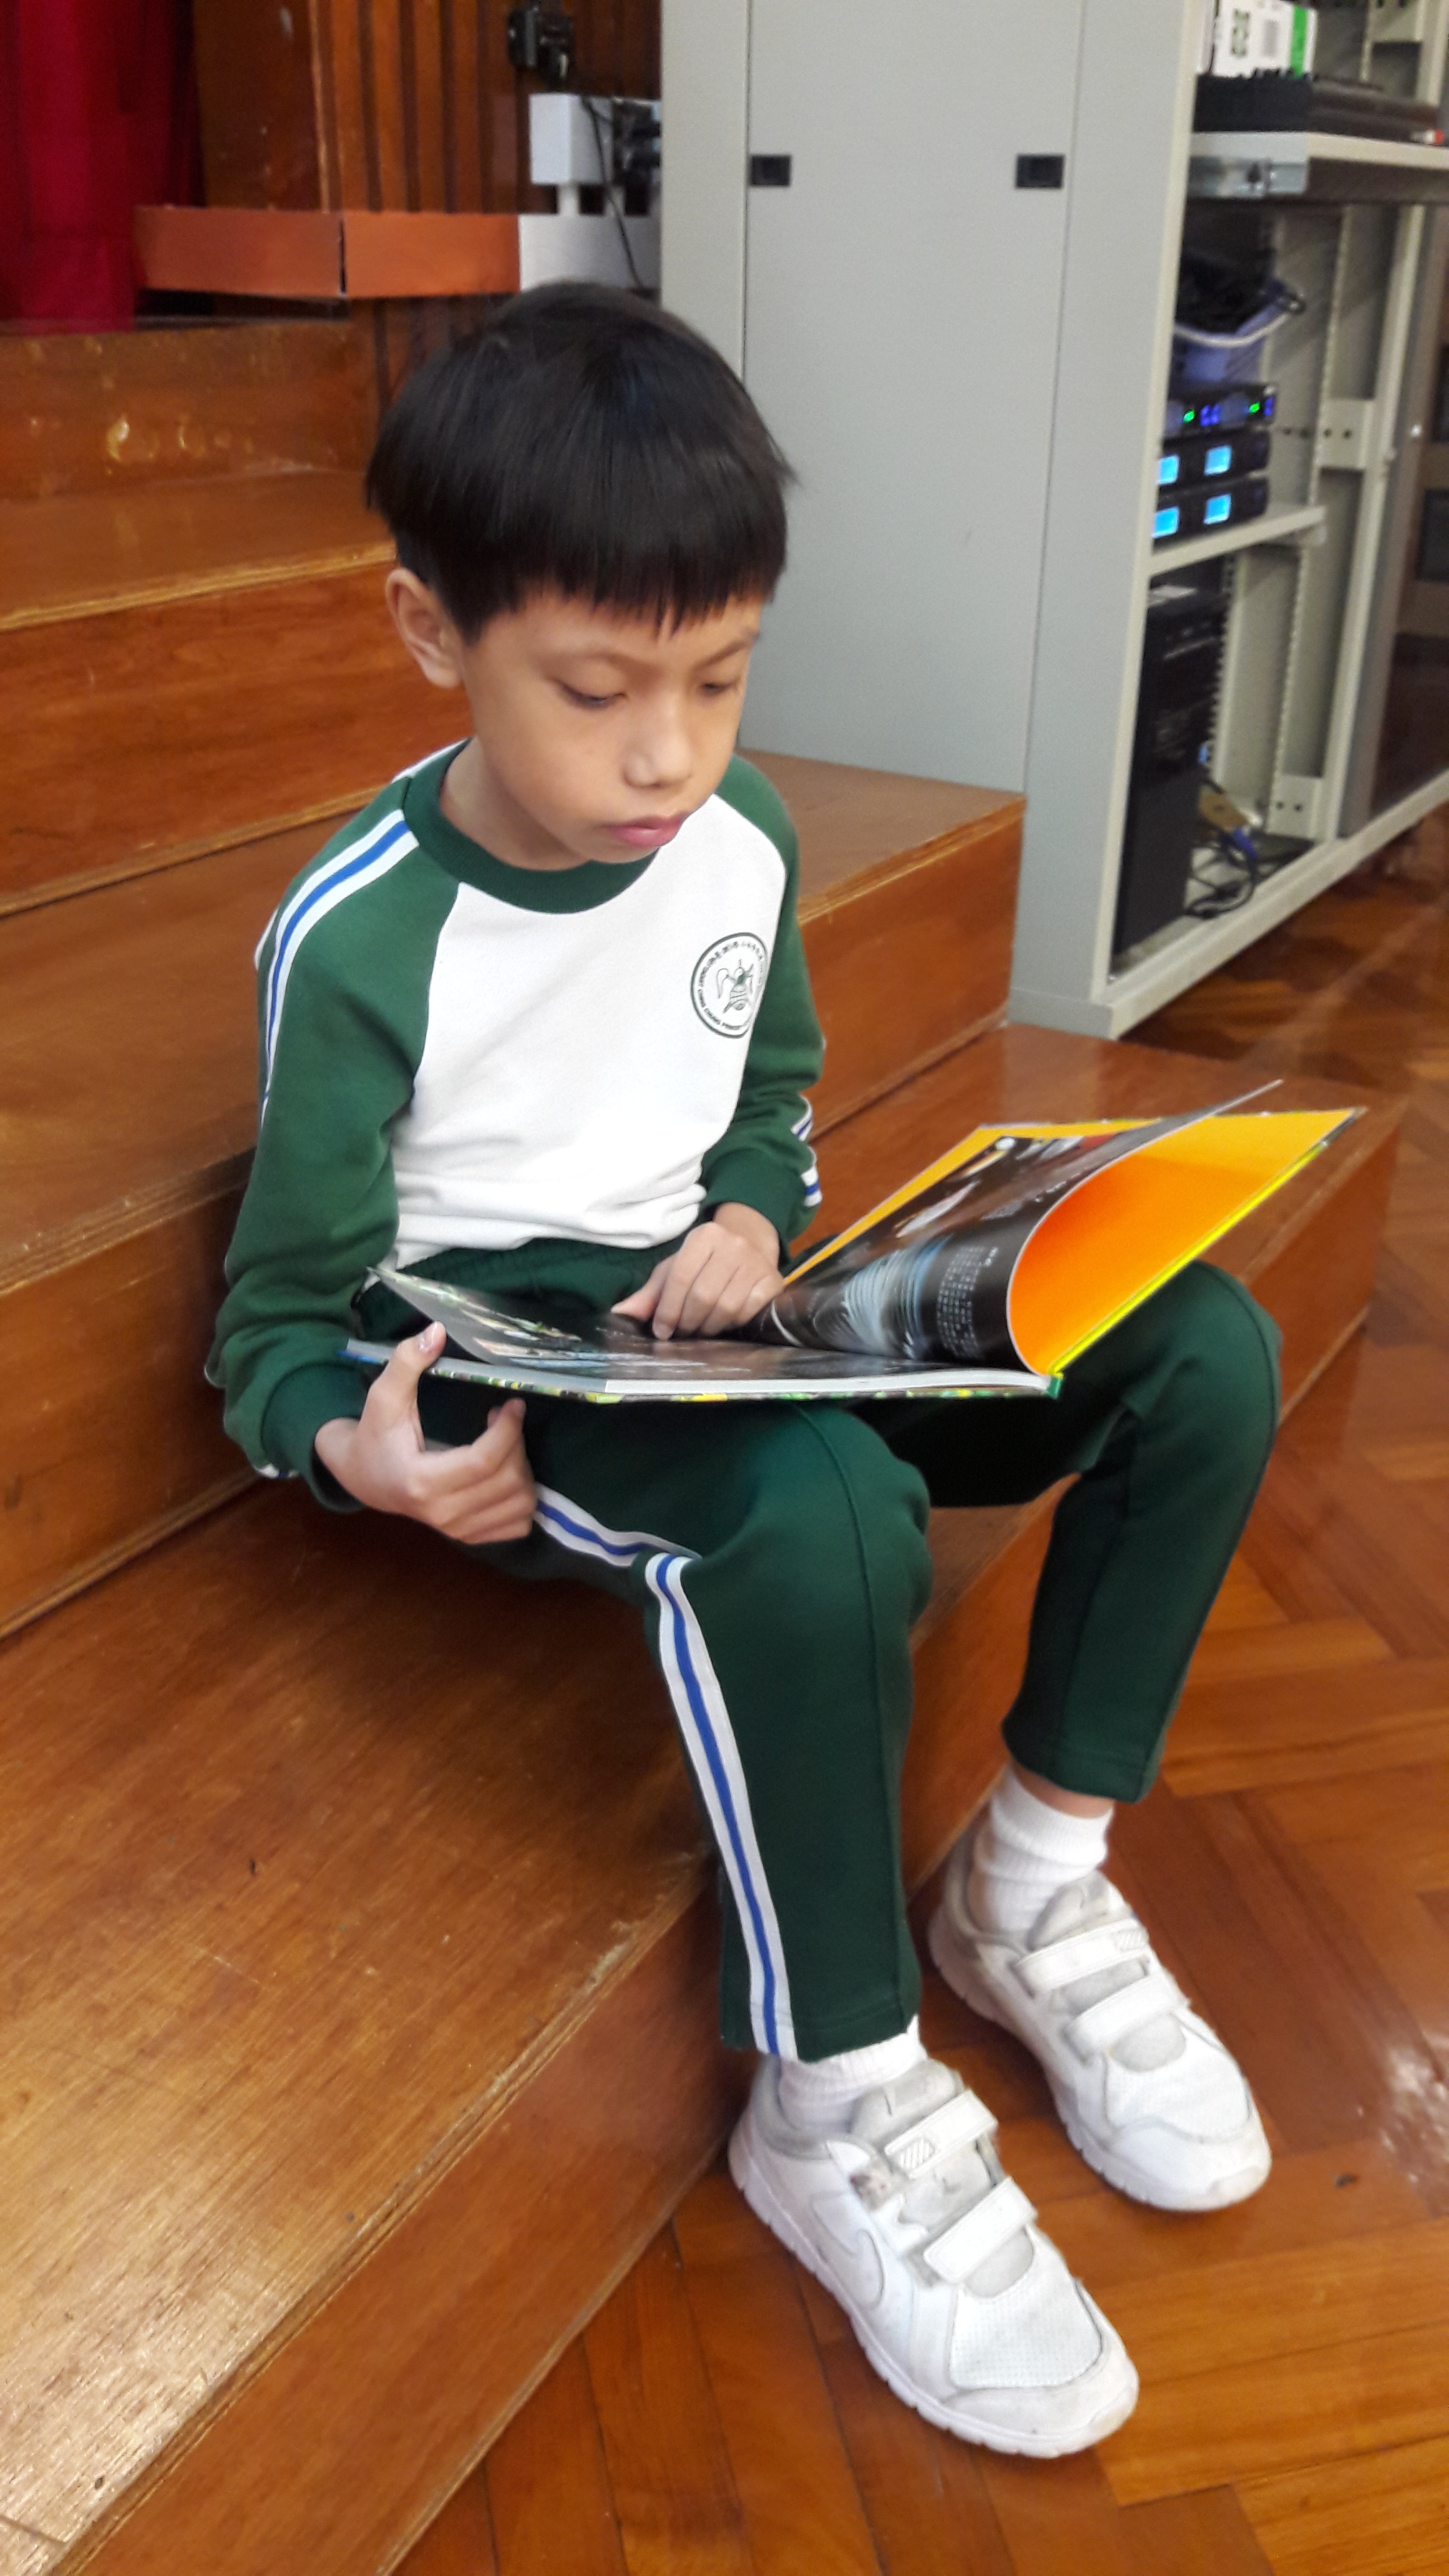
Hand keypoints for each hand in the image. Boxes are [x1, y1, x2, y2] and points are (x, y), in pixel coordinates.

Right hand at [315, 1323, 536, 1543]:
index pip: (484, 1461)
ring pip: (520, 1504)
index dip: (509, 1430)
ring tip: (503, 1445)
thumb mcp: (383, 1396)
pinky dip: (522, 1496)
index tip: (512, 1403)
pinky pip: (519, 1523)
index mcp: (422, 1482)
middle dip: (516, 1444)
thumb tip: (437, 1331)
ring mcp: (458, 1530)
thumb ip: (406, 1362)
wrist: (365, 1479)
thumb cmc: (375, 1435)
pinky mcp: (470, 1536)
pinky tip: (505, 1472)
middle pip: (509, 1481)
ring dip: (523, 1468)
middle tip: (502, 1419)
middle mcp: (443, 1514)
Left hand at [611, 1203, 783, 1339]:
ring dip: (708, 1327)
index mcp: (704, 1236)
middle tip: (682, 1332)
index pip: (680, 1277)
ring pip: (726, 1308)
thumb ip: (650, 1293)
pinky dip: (732, 1323)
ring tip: (701, 1329)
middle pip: (703, 1295)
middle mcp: (732, 1244)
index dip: (668, 1309)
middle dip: (688, 1321)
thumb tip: (620, 1313)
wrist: (751, 1245)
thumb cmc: (705, 1263)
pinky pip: (748, 1312)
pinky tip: (724, 1322)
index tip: (662, 1330)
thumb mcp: (675, 1270)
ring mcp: (755, 1262)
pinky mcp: (772, 1281)